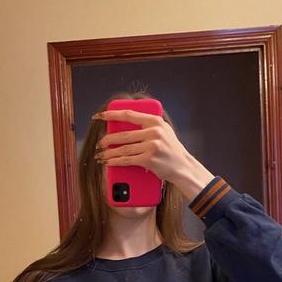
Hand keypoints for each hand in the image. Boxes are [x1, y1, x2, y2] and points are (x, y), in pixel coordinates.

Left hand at [93, 108, 215, 202]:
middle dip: (108, 140)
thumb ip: (148, 125)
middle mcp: (154, 132)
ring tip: (101, 155)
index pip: (128, 115)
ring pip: (123, 149)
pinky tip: (108, 162)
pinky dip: (115, 161)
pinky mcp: (149, 159)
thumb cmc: (171, 149)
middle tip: (100, 143)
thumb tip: (122, 124)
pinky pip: (127, 160)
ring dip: (109, 153)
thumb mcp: (163, 131)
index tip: (99, 116)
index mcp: (155, 121)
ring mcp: (151, 146)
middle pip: (123, 135)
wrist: (183, 166)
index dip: (111, 114)